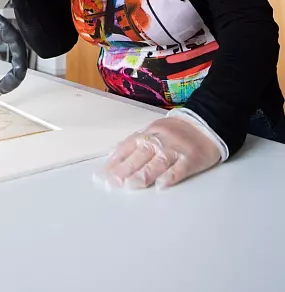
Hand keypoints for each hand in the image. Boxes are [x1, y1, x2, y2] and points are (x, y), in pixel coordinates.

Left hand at [101, 117, 220, 189]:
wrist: (205, 123)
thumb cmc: (176, 131)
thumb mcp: (152, 130)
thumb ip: (134, 142)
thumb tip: (112, 152)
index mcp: (148, 134)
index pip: (127, 147)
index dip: (115, 161)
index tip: (103, 175)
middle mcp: (159, 140)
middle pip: (140, 155)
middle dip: (125, 169)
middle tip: (113, 182)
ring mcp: (175, 149)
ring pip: (157, 162)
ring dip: (143, 174)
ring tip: (131, 185)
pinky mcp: (191, 158)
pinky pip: (180, 168)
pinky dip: (170, 176)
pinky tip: (161, 185)